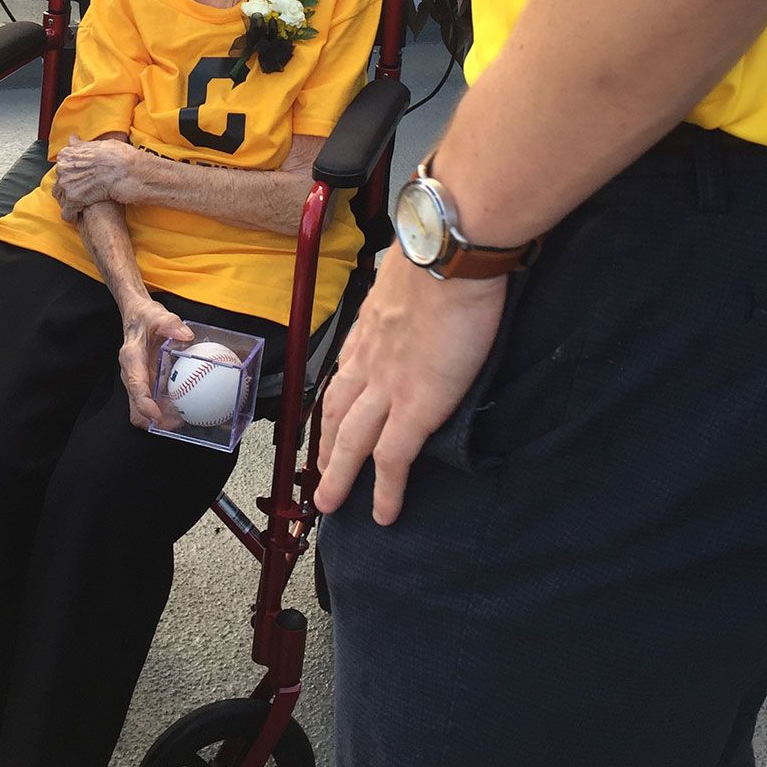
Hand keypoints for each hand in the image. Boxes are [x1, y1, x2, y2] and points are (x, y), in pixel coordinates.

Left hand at [53, 137, 149, 208]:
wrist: (132, 171)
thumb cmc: (122, 158)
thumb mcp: (102, 145)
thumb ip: (83, 145)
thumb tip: (73, 139)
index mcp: (69, 153)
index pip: (61, 168)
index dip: (72, 176)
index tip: (79, 181)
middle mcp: (64, 167)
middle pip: (59, 184)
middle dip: (69, 191)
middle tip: (83, 195)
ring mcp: (67, 183)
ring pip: (61, 199)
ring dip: (70, 204)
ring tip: (82, 207)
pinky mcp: (74, 200)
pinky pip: (67, 213)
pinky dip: (73, 216)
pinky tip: (80, 217)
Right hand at [116, 295, 196, 429]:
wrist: (136, 315)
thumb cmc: (145, 316)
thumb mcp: (158, 315)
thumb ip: (171, 324)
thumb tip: (186, 336)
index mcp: (131, 359)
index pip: (135, 386)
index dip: (145, 405)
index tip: (157, 416)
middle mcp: (131, 374)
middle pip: (135, 407)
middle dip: (152, 421)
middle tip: (176, 424)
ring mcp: (138, 380)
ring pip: (142, 408)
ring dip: (159, 418)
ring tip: (182, 420)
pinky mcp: (145, 381)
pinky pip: (151, 401)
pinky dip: (163, 409)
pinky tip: (182, 407)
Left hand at [311, 251, 505, 524]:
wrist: (449, 254)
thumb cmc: (439, 251)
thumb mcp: (410, 270)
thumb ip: (409, 289)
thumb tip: (422, 282)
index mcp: (369, 330)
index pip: (343, 373)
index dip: (334, 402)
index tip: (330, 420)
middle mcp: (368, 361)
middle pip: (335, 414)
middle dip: (324, 448)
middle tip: (317, 474)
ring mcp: (386, 387)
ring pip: (351, 443)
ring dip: (338, 476)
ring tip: (331, 503)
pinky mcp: (414, 407)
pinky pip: (392, 461)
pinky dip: (385, 491)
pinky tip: (384, 515)